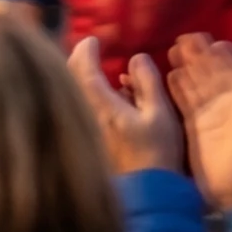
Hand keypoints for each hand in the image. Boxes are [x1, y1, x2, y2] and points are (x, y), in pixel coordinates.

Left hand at [72, 33, 183, 175]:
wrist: (147, 192)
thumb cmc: (157, 153)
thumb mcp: (160, 115)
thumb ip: (148, 83)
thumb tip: (136, 58)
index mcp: (102, 106)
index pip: (84, 69)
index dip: (86, 51)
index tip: (94, 40)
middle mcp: (85, 115)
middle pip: (71, 80)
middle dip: (79, 61)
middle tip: (90, 50)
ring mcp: (83, 128)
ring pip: (74, 94)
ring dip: (81, 78)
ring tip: (97, 70)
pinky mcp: (86, 138)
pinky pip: (79, 107)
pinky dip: (86, 95)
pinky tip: (105, 97)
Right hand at [170, 32, 231, 210]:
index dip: (228, 57)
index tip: (215, 42)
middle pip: (215, 74)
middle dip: (202, 57)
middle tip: (185, 38)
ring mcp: (213, 118)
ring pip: (199, 86)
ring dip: (189, 68)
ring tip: (174, 50)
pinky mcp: (197, 131)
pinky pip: (186, 105)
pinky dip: (179, 90)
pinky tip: (170, 76)